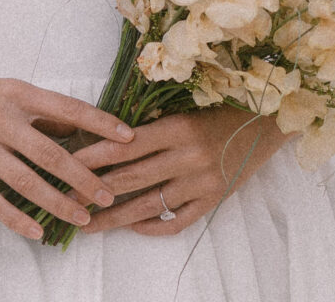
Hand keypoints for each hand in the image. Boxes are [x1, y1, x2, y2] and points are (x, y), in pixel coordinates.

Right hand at [0, 71, 133, 239]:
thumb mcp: (4, 89)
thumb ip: (37, 109)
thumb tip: (77, 128)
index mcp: (17, 92)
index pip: (68, 107)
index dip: (100, 123)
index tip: (128, 137)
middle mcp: (1, 117)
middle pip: (52, 152)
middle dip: (84, 176)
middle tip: (110, 193)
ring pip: (28, 182)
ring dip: (59, 203)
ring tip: (84, 218)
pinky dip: (18, 219)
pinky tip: (38, 233)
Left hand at [74, 106, 289, 235]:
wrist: (267, 122)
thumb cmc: (221, 108)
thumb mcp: (185, 108)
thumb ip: (154, 125)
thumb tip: (109, 138)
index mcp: (177, 127)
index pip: (125, 145)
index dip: (93, 155)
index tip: (67, 162)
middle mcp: (188, 156)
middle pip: (131, 178)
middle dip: (94, 189)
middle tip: (66, 197)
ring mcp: (201, 183)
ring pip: (147, 205)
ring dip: (113, 217)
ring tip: (88, 224)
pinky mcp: (213, 201)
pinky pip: (176, 222)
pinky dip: (152, 226)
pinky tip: (132, 226)